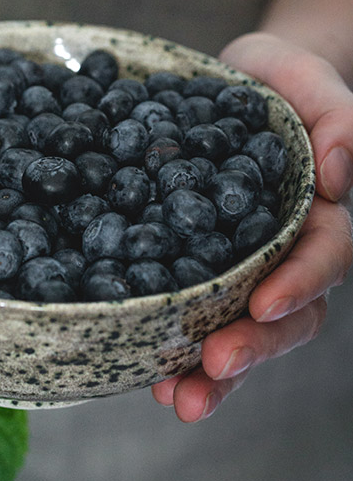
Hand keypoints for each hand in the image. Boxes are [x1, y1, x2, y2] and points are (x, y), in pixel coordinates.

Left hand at [151, 32, 352, 420]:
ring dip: (213, 374)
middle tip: (213, 367)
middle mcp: (284, 254)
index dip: (299, 284)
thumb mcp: (311, 81)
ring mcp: (241, 268)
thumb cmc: (281, 82)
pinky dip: (171, 349)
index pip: (324, 258)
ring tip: (178, 399)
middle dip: (253, 348)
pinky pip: (192, 315)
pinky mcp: (196, 266)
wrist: (234, 82)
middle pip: (285, 318)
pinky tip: (146, 375)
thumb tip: (336, 172)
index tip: (262, 304)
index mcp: (318, 215)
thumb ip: (339, 118)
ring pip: (239, 333)